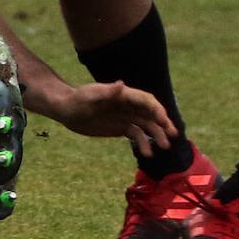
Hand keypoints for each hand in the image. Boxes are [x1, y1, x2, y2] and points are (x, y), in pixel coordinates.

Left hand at [41, 79, 175, 155]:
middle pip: (150, 112)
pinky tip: (147, 153)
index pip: (146, 100)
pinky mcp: (120, 127)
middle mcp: (127, 104)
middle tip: (173, 135)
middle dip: (163, 122)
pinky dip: (144, 143)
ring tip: (164, 147)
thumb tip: (121, 84)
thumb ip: (107, 92)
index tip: (165, 121)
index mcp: (123, 94)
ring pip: (146, 125)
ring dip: (157, 134)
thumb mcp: (90, 97)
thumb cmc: (76, 100)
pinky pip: (136, 135)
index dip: (157, 109)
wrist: (66, 110)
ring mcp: (125, 116)